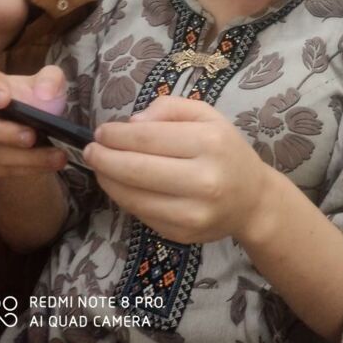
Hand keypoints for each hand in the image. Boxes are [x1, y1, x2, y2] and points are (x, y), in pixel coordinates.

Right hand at [0, 63, 67, 176]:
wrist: (35, 124)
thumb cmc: (33, 95)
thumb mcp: (48, 81)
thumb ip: (51, 78)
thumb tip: (45, 93)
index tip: (5, 99)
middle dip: (0, 132)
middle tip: (31, 136)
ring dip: (22, 157)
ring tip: (55, 156)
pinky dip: (25, 167)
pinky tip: (48, 164)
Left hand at [83, 96, 275, 244]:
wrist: (252, 200)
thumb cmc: (227, 151)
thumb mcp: (208, 116)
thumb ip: (170, 107)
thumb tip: (132, 122)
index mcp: (210, 143)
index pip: (148, 138)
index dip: (116, 135)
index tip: (100, 131)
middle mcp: (203, 180)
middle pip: (136, 169)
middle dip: (104, 158)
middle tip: (90, 149)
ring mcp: (192, 213)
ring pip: (133, 197)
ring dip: (107, 180)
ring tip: (99, 166)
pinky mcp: (182, 235)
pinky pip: (141, 215)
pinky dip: (124, 198)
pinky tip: (120, 184)